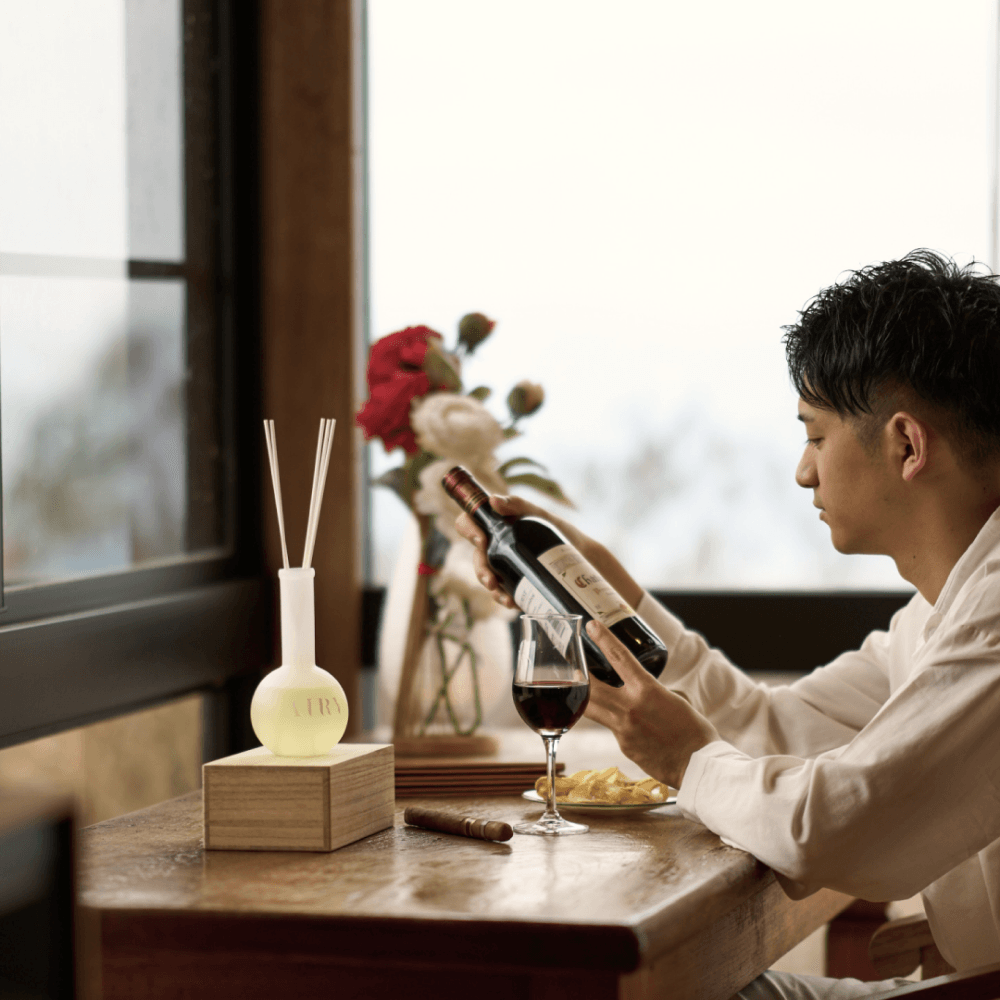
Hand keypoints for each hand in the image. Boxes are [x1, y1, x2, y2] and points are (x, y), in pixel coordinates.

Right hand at [454, 495, 643, 610]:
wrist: (584, 558)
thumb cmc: (561, 532)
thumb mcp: (542, 516)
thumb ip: (519, 505)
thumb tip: (494, 500)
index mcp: (498, 526)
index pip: (470, 524)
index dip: (469, 531)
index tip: (482, 541)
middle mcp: (497, 546)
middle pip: (477, 558)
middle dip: (481, 571)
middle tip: (492, 581)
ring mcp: (506, 566)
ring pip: (487, 577)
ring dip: (492, 590)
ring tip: (505, 598)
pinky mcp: (517, 583)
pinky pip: (502, 592)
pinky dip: (505, 598)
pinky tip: (513, 603)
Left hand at [583, 620, 718, 788]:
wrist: (700, 766)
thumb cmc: (695, 731)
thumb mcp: (676, 700)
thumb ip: (654, 691)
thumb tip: (643, 690)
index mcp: (647, 690)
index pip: (620, 657)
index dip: (603, 639)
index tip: (591, 626)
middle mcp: (630, 708)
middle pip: (591, 686)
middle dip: (578, 673)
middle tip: (571, 663)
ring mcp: (623, 729)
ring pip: (592, 710)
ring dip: (586, 698)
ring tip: (583, 691)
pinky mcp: (623, 747)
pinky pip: (613, 729)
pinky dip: (616, 723)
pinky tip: (631, 726)